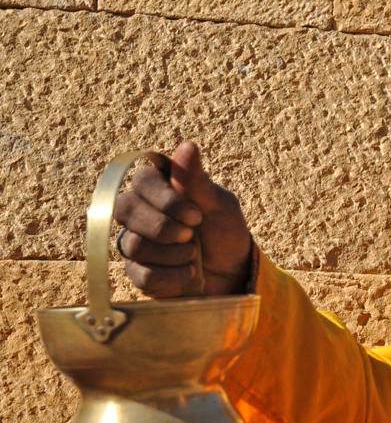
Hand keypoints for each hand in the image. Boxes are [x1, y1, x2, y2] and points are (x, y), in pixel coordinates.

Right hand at [113, 141, 252, 296]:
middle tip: (192, 235)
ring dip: (173, 254)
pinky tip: (188, 273)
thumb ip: (197, 181)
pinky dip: (172, 277)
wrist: (233, 274)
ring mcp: (135, 241)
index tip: (197, 215)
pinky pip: (141, 274)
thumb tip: (187, 145)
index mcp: (160, 187)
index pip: (142, 180)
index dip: (166, 200)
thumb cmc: (226, 232)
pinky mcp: (137, 271)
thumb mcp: (220, 205)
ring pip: (133, 244)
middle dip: (164, 227)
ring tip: (194, 255)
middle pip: (125, 209)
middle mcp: (140, 211)